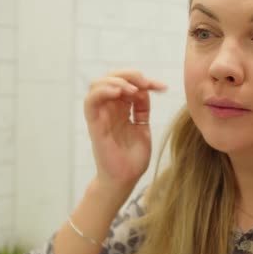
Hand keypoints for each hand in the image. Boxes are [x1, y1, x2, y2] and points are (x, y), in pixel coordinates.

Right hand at [84, 70, 166, 194]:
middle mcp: (109, 109)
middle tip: (145, 83)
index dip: (144, 81)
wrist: (125, 179)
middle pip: (111, 78)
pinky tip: (119, 93)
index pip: (127, 83)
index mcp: (121, 109)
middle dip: (129, 75)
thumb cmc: (132, 158)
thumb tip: (145, 90)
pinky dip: (102, 91)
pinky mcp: (94, 125)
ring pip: (98, 84)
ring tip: (132, 89)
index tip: (161, 87)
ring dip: (116, 81)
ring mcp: (101, 115)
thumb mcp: (143, 127)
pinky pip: (91, 102)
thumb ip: (142, 109)